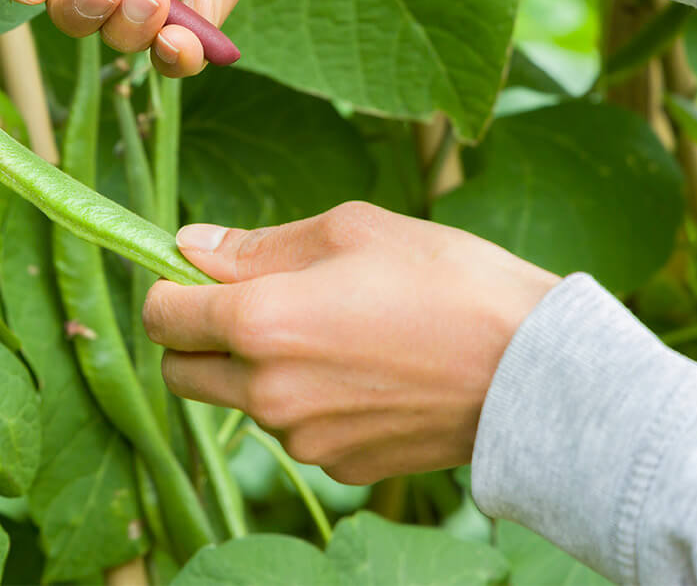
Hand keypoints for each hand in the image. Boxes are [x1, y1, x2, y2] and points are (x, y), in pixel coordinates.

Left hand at [142, 202, 559, 482]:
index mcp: (259, 324)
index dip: (170, 288)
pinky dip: (309, 402)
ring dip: (259, 369)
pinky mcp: (340, 467)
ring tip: (334, 330)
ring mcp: (303, 438)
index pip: (161, 317)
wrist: (535, 372)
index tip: (196, 273)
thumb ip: (257, 246)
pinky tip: (366, 370)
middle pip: (182, 372)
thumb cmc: (446, 281)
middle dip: (199, 338)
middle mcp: (267, 392)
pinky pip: (297, 429)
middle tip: (254, 302)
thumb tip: (189, 247)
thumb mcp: (350, 230)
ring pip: (241, 402)